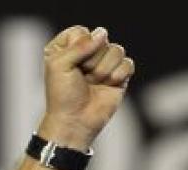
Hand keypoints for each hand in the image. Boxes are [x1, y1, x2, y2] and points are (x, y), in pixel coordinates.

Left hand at [38, 26, 135, 150]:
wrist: (75, 121)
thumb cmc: (62, 95)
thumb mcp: (59, 66)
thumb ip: (79, 45)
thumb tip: (102, 33)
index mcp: (66, 48)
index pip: (81, 32)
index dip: (78, 47)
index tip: (69, 65)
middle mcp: (86, 53)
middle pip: (101, 39)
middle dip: (91, 61)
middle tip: (82, 77)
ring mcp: (104, 63)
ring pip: (117, 50)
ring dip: (103, 70)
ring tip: (93, 83)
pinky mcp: (120, 75)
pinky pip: (128, 64)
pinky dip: (118, 76)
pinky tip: (107, 86)